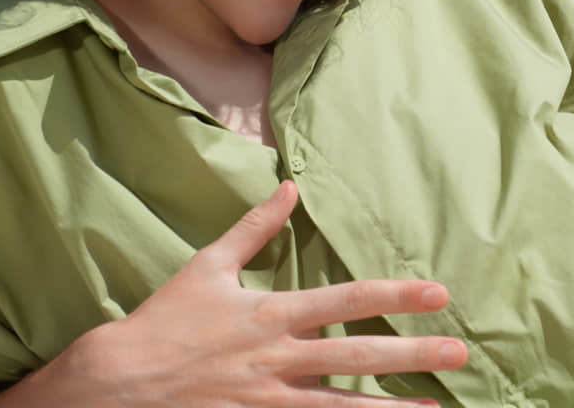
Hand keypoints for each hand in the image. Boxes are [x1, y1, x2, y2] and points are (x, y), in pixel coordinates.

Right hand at [59, 182, 465, 405]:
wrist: (114, 384)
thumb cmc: (162, 321)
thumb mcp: (207, 266)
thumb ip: (255, 228)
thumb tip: (289, 187)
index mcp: (271, 313)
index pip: (347, 300)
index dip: (396, 296)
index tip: (438, 294)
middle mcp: (276, 357)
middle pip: (357, 356)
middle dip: (412, 354)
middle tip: (459, 353)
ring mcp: (266, 399)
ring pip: (341, 407)